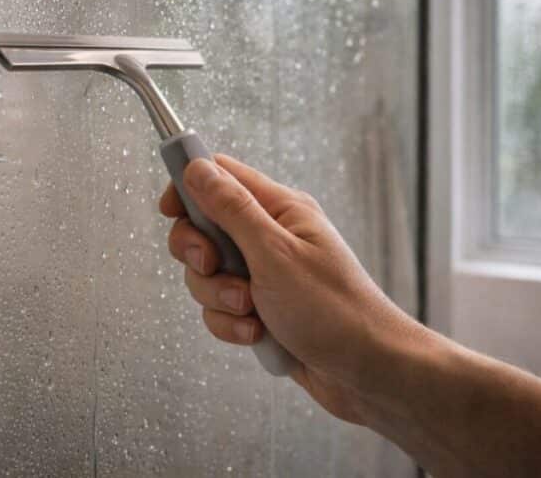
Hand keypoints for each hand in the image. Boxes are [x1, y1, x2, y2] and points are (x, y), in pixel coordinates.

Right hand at [159, 155, 425, 423]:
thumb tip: (197, 168)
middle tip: (215, 267)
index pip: (220, 175)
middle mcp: (271, 236)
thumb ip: (232, 209)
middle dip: (199, 255)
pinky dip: (231, 325)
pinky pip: (222, 309)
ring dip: (218, 298)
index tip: (171, 212)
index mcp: (280, 209)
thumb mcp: (274, 253)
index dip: (188, 188)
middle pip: (204, 228)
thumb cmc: (335, 310)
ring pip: (208, 275)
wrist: (369, 372)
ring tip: (250, 310)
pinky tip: (258, 335)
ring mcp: (266, 274)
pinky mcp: (262, 309)